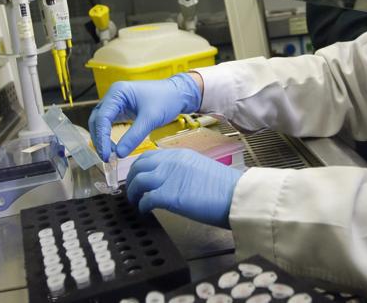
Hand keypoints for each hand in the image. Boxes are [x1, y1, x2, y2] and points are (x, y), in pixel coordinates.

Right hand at [88, 73, 201, 160]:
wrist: (178, 94)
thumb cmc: (166, 100)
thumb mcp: (150, 119)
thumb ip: (134, 136)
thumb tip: (119, 154)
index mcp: (118, 92)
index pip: (102, 117)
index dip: (101, 138)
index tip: (106, 155)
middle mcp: (113, 96)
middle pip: (97, 120)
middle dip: (100, 140)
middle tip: (106, 158)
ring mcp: (116, 103)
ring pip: (101, 123)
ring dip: (103, 139)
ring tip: (110, 155)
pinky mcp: (121, 110)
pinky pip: (109, 125)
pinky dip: (109, 137)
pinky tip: (115, 148)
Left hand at [126, 149, 242, 227]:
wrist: (235, 196)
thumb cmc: (224, 187)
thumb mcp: (200, 168)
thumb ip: (182, 170)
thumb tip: (170, 180)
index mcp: (179, 155)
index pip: (149, 156)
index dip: (139, 168)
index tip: (137, 178)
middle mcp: (171, 162)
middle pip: (138, 166)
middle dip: (131, 180)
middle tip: (132, 191)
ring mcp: (168, 177)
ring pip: (137, 181)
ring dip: (133, 194)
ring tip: (136, 203)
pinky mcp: (168, 195)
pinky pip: (145, 199)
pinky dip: (142, 206)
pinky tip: (145, 211)